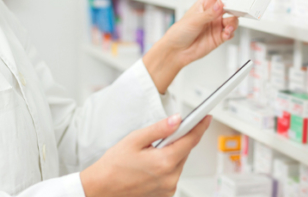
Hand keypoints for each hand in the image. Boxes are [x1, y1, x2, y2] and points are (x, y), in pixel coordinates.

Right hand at [80, 114, 212, 196]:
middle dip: (177, 140)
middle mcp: (170, 178)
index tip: (206, 117)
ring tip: (148, 153)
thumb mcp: (135, 140)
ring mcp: (168, 189)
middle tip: (161, 135)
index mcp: (164, 162)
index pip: (190, 140)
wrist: (101, 188)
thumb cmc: (114, 165)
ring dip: (171, 153)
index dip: (199, 126)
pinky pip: (172, 174)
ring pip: (178, 163)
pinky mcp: (164, 195)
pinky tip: (149, 164)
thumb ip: (159, 129)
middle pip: (184, 151)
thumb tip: (177, 119)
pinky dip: (166, 165)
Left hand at [143, 0, 242, 92]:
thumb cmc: (180, 31)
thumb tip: (221, 4)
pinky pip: (231, 32)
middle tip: (242, 6)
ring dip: (234, 22)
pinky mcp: (220, 36)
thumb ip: (209, 13)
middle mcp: (213, 12)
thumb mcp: (194, 20)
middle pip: (231, 3)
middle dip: (238, 3)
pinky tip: (226, 34)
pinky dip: (231, 32)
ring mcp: (217, 24)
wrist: (177, 51)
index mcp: (206, 3)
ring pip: (233, 19)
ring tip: (228, 27)